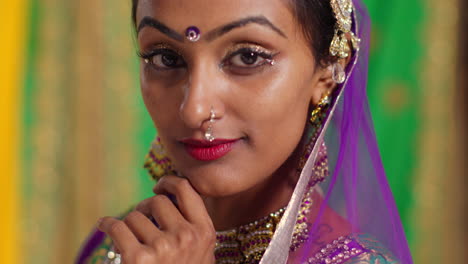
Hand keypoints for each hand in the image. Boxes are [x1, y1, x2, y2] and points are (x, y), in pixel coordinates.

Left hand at [97, 176, 215, 263]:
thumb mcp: (200, 255)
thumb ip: (193, 229)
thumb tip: (168, 197)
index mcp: (205, 232)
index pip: (188, 190)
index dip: (170, 182)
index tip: (159, 186)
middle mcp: (187, 236)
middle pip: (157, 202)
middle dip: (144, 208)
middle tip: (140, 219)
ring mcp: (163, 247)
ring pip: (134, 216)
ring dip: (128, 225)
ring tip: (130, 240)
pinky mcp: (138, 258)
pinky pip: (116, 226)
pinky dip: (107, 225)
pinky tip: (105, 225)